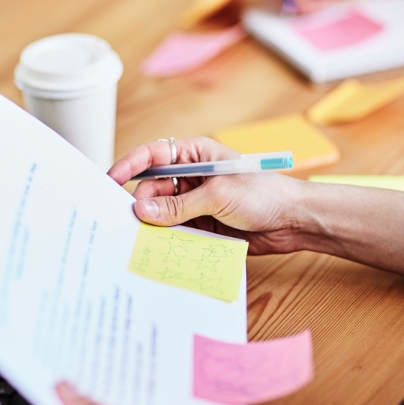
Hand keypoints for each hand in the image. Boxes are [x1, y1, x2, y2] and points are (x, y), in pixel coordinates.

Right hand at [108, 137, 307, 254]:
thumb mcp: (218, 195)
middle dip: (143, 205)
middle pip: (153, 189)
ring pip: (162, 214)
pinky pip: (177, 232)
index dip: (129, 166)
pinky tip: (164, 249)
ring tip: (146, 239)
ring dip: (156, 226)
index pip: (154, 155)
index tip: (110, 181)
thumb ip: (179, 205)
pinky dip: (169, 240)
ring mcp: (196, 202)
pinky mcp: (202, 225)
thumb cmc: (264, 194)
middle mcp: (192, 177)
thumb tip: (142, 210)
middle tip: (134, 222)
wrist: (293, 221)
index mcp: (196, 155)